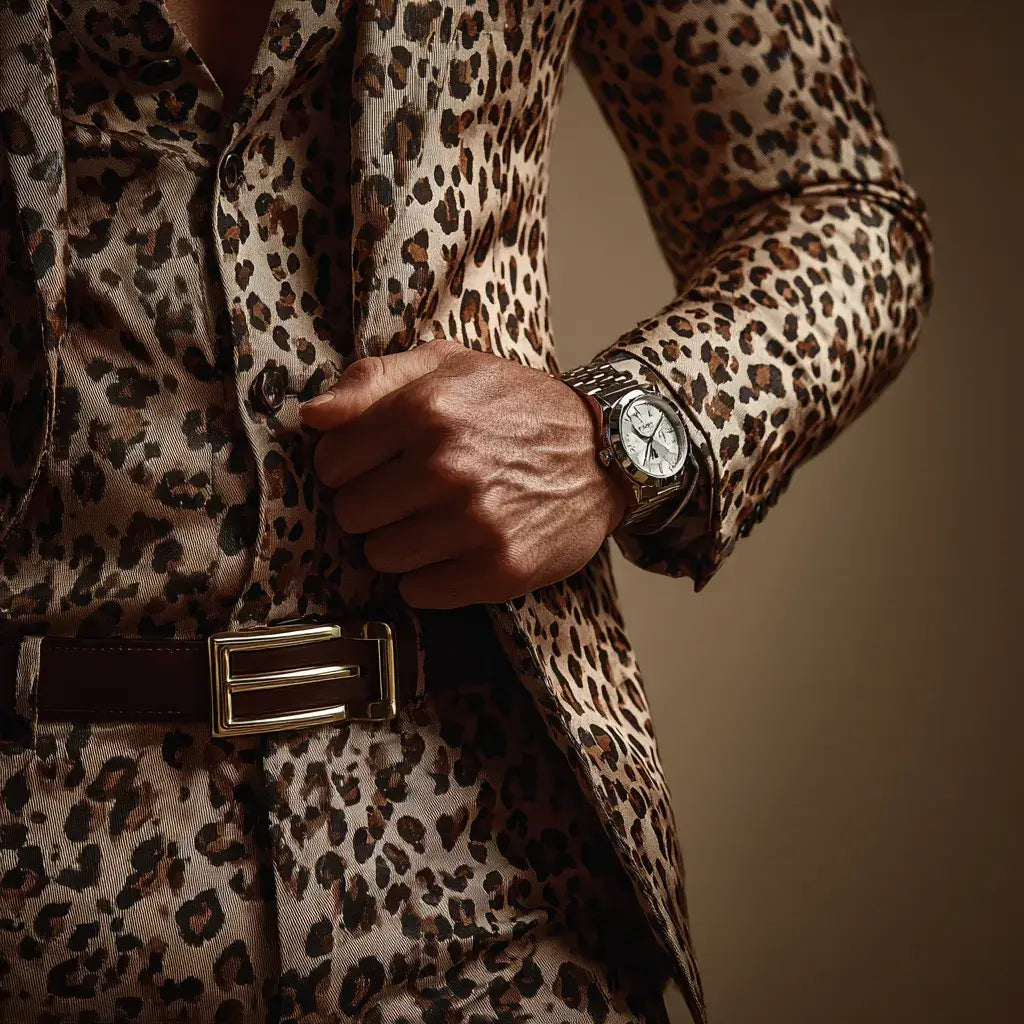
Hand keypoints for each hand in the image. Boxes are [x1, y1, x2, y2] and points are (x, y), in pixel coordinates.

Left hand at [300, 339, 631, 608]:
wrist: (604, 453)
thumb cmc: (516, 406)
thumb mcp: (449, 363)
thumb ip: (372, 379)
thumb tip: (311, 415)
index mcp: (427, 408)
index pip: (330, 462)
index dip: (349, 464)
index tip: (379, 462)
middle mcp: (447, 466)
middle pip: (351, 514)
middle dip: (372, 505)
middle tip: (411, 492)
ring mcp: (474, 522)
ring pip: (380, 557)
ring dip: (400, 543)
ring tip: (436, 520)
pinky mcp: (498, 569)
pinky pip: (419, 592)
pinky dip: (429, 577)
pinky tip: (456, 549)